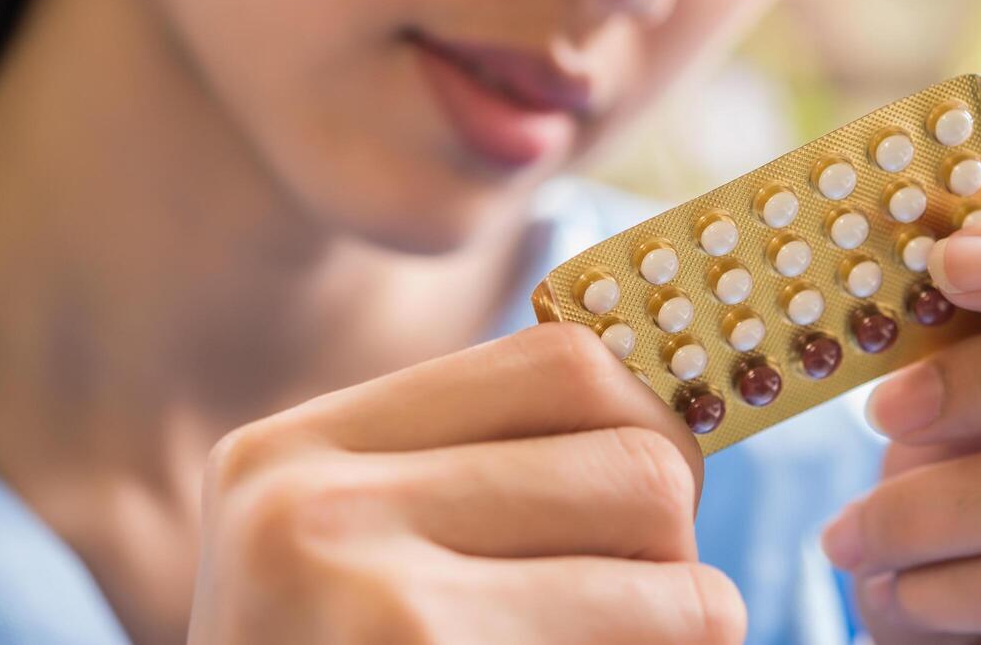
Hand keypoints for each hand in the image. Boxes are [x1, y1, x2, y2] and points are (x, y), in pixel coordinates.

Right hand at [186, 321, 744, 643]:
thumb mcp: (339, 551)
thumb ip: (471, 470)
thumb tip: (671, 410)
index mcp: (292, 450)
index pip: (565, 362)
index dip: (647, 420)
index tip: (650, 485)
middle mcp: (312, 514)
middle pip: (639, 464)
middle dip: (675, 542)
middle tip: (638, 600)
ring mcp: (372, 615)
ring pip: (680, 579)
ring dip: (688, 625)